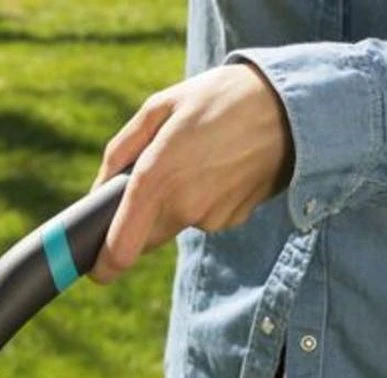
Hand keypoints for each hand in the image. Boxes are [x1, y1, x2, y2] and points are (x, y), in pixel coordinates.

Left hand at [90, 64, 292, 282]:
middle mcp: (182, 206)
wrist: (292, 108)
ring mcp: (210, 218)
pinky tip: (218, 167)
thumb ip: (121, 150)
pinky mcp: (231, 220)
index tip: (95, 270)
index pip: (121, 247)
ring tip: (196, 157)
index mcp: (156, 178)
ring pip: (174, 224)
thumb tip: (99, 189)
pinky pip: (202, 217)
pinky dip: (202, 199)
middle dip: (137, 221)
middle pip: (144, 238)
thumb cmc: (219, 99)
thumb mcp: (160, 106)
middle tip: (153, 178)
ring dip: (173, 202)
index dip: (104, 265)